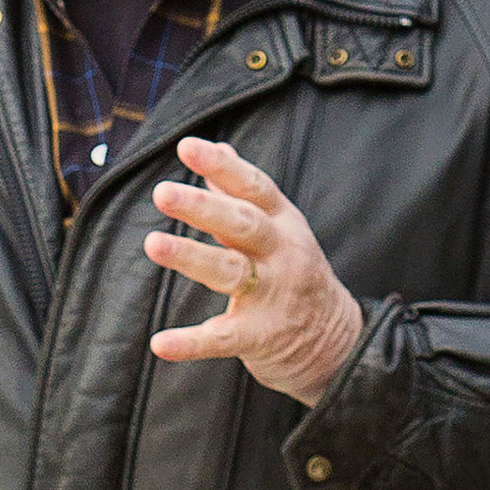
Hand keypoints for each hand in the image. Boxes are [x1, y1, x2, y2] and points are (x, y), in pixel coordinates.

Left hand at [145, 137, 367, 406]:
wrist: (336, 340)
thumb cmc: (294, 272)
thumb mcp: (278, 226)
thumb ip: (240, 191)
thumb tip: (216, 146)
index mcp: (282, 223)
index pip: (253, 187)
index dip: (222, 166)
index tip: (187, 146)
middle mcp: (281, 255)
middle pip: (243, 225)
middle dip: (203, 207)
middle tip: (162, 192)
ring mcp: (273, 296)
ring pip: (230, 273)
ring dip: (191, 258)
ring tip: (153, 243)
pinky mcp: (260, 336)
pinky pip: (223, 339)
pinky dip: (191, 342)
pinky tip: (160, 344)